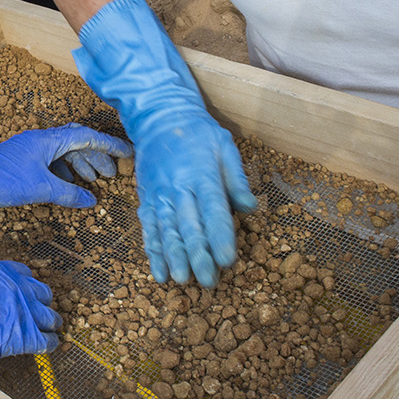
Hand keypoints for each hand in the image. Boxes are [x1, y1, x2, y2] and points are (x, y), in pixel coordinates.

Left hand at [0, 124, 132, 215]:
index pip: (86, 136)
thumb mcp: (41, 189)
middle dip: (96, 157)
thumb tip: (91, 200)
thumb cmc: (1, 181)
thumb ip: (69, 193)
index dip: (109, 145)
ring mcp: (29, 152)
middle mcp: (40, 141)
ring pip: (63, 154)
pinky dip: (64, 174)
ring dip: (80, 166)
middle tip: (111, 175)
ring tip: (94, 182)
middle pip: (76, 143)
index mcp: (47, 140)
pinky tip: (70, 187)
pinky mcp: (21, 164)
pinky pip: (50, 164)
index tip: (128, 154)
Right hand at [0, 259, 59, 398]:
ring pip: (49, 316)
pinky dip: (48, 344)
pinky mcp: (22, 335)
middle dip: (38, 305)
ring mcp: (20, 309)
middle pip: (41, 293)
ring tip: (44, 332)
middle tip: (33, 317)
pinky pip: (47, 340)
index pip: (24, 274)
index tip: (22, 299)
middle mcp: (13, 285)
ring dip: (46, 324)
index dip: (24, 289)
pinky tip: (43, 347)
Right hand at [73, 0, 256, 286]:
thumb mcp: (225, 147)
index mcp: (202, 175)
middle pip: (189, 227)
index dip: (220, 237)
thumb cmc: (198, 133)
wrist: (159, 117)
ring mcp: (159, 195)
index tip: (228, 260)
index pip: (213, 212)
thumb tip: (251, 209)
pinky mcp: (147, 199)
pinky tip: (159, 273)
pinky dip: (153, 252)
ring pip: (166, 232)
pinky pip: (149, 229)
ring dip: (174, 259)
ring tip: (182, 281)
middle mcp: (178, 188)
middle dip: (199, 257)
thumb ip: (237, 180)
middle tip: (209, 282)